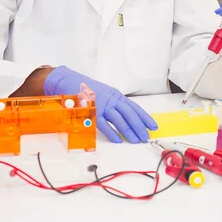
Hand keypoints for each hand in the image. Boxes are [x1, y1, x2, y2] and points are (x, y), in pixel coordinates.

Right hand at [43, 66, 157, 143]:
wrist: (68, 81)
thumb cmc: (87, 89)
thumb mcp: (105, 94)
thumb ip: (115, 104)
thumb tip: (127, 117)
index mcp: (116, 96)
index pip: (134, 108)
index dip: (145, 117)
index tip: (153, 126)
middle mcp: (111, 100)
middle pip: (129, 114)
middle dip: (139, 126)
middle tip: (145, 137)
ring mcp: (102, 105)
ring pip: (119, 120)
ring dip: (128, 131)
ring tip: (135, 140)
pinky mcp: (91, 111)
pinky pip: (103, 124)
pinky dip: (111, 132)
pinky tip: (118, 140)